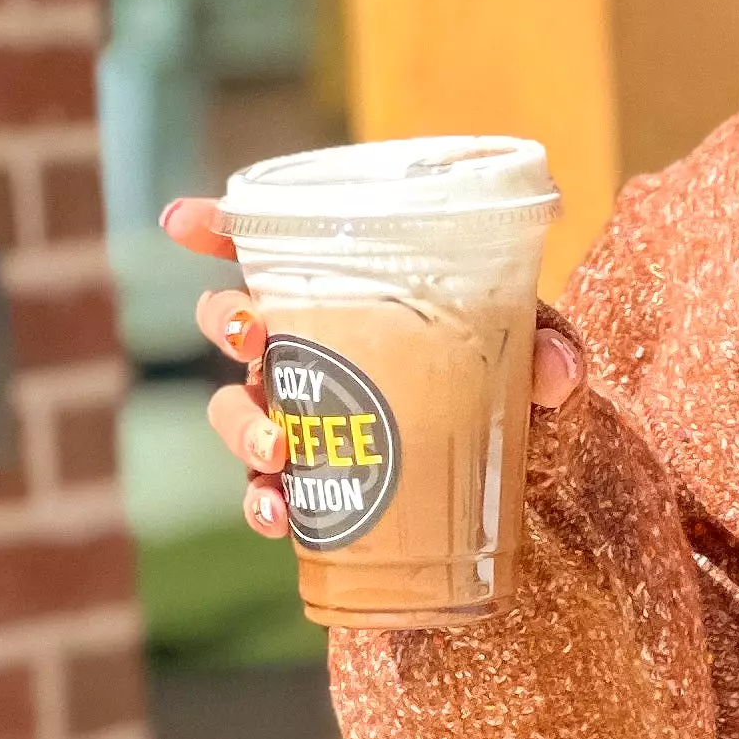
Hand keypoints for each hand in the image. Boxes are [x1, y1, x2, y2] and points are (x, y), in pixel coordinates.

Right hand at [160, 195, 587, 545]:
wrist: (528, 466)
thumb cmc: (515, 383)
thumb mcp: (538, 356)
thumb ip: (551, 349)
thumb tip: (555, 370)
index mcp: (352, 298)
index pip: (271, 250)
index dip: (218, 229)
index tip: (183, 220)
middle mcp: (314, 352)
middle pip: (235, 323)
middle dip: (226, 322)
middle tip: (252, 336)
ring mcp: (306, 419)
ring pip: (236, 411)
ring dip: (240, 426)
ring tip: (275, 448)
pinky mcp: (316, 483)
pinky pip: (268, 492)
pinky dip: (265, 505)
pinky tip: (280, 517)